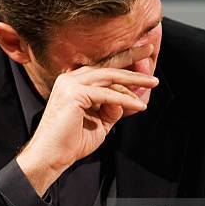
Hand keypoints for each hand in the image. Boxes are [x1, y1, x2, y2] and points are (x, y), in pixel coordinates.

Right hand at [17, 43, 158, 195]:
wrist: (51, 156)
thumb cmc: (72, 141)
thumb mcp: (100, 121)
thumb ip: (113, 108)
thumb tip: (128, 99)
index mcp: (73, 81)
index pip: (102, 67)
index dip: (123, 59)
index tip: (142, 53)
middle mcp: (70, 78)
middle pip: (107, 66)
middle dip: (131, 57)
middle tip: (150, 49)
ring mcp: (70, 84)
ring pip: (109, 76)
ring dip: (133, 79)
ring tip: (153, 82)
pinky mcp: (74, 94)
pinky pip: (107, 94)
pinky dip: (125, 99)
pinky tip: (139, 105)